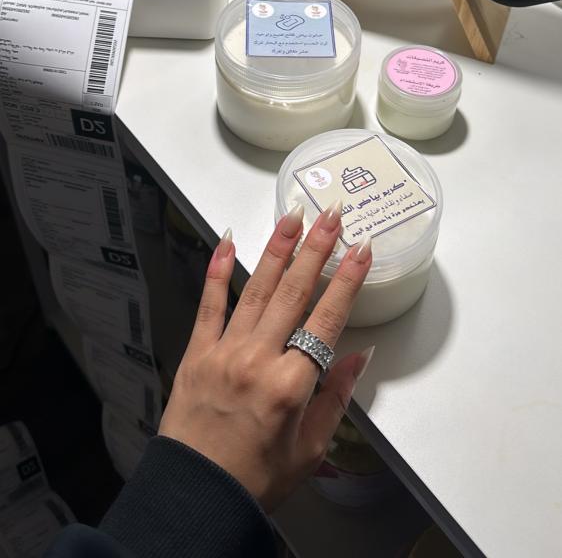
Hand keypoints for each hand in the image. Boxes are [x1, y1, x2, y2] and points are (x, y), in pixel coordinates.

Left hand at [159, 202, 373, 511]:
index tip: (362, 249)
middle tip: (332, 215)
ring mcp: (224, 351)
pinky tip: (226, 241)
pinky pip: (209, 305)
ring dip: (276, 249)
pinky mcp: (197, 352)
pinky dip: (217, 271)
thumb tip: (359, 356)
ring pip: (256, 288)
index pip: (327, 319)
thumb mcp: (311, 447)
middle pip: (293, 292)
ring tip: (292, 216)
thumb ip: (336, 397)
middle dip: (316, 249)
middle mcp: (258, 359)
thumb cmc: (257, 478)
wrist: (197, 496)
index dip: (347, 280)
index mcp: (291, 385)